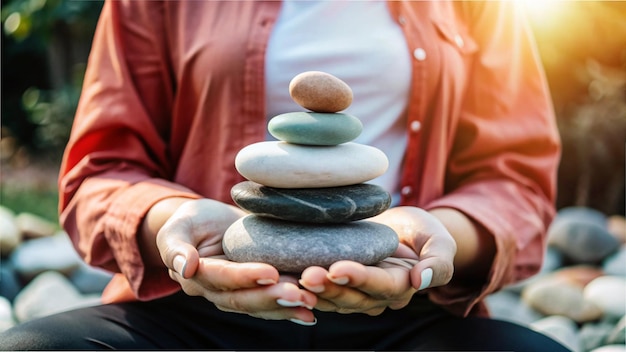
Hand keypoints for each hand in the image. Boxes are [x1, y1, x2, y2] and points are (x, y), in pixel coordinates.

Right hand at [154, 198, 317, 323]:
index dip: (245, 277)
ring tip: (310, 302)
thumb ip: (175, 246)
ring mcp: (239, 295)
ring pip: (261, 306)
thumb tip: (184, 267)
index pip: (222, 279)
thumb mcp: (179, 225)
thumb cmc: (193, 221)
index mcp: (198, 276)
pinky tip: (312, 311)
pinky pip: (273, 304)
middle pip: (244, 299)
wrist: (210, 225)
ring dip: (286, 307)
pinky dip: (292, 309)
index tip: (270, 273)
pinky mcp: (257, 292)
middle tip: (299, 292)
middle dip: (272, 297)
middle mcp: (218, 292)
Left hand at [298, 206, 455, 314]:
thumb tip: (421, 280)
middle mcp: (375, 296)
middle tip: (307, 275)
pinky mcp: (336, 284)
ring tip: (290, 279)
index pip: (380, 286)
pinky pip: (318, 290)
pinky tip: (282, 277)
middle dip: (328, 288)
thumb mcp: (439, 240)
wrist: (401, 230)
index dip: (359, 279)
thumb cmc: (421, 233)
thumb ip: (438, 260)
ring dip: (311, 291)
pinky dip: (300, 286)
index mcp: (400, 285)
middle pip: (351, 297)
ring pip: (331, 298)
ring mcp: (354, 293)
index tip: (337, 268)